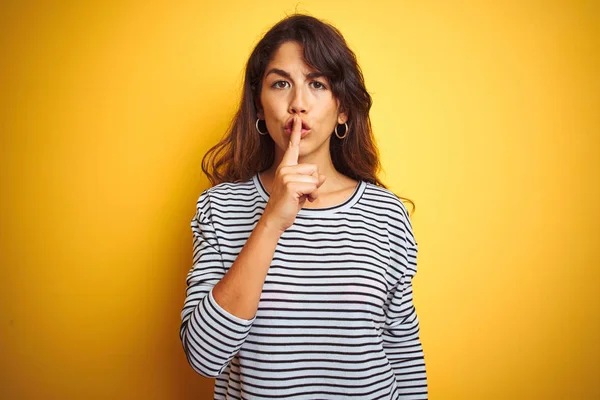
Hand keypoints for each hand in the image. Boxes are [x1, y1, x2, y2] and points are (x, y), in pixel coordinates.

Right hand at [260, 115, 326, 233]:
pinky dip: (311, 196)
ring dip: (313, 191)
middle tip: (302, 194)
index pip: (292, 148)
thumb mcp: (301, 189)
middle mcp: (284, 169)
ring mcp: (286, 176)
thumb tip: (322, 177)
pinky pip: (313, 187)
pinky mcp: (290, 185)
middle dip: (314, 183)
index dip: (295, 133)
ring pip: (315, 178)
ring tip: (300, 198)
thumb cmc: (288, 204)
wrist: (276, 219)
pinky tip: (300, 201)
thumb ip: (310, 180)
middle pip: (314, 169)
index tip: (297, 119)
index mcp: (285, 167)